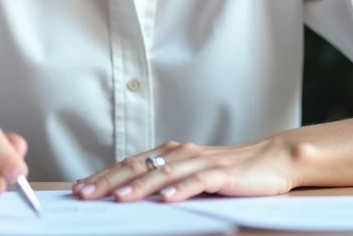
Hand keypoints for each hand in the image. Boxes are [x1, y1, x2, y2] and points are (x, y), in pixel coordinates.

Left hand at [73, 138, 298, 202]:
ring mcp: (200, 162)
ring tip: (119, 199)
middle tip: (85, 193)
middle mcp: (180, 153)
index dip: (103, 175)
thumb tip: (132, 198)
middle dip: (109, 181)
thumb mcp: (192, 176)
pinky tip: (166, 200)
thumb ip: (166, 183)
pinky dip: (180, 191)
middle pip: (138, 166)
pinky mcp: (221, 173)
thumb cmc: (230, 171)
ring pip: (163, 174)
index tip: (79, 188)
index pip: (130, 164)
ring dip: (140, 187)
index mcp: (170, 153)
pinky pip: (197, 182)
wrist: (272, 159)